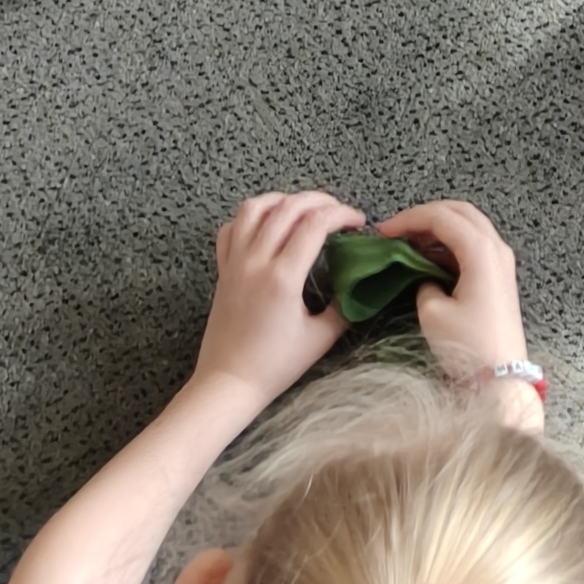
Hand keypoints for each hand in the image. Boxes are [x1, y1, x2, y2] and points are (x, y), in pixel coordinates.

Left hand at [192, 188, 374, 408]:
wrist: (228, 383)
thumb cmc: (273, 366)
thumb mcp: (319, 339)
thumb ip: (344, 307)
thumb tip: (361, 285)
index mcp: (282, 278)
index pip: (315, 224)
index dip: (341, 214)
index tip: (357, 222)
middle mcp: (256, 262)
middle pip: (287, 207)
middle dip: (319, 200)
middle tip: (338, 212)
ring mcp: (235, 263)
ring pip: (254, 207)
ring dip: (282, 200)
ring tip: (303, 209)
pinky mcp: (222, 270)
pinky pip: (231, 228)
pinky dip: (250, 217)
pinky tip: (266, 226)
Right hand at [375, 194, 534, 407]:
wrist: (501, 378)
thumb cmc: (468, 345)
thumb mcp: (433, 312)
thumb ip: (423, 282)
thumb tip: (424, 276)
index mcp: (481, 250)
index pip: (441, 216)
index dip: (408, 219)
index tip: (383, 232)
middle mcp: (496, 248)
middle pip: (459, 211)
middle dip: (425, 215)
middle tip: (397, 230)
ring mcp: (501, 262)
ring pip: (468, 226)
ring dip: (438, 228)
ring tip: (408, 243)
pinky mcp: (499, 278)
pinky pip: (473, 246)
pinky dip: (449, 245)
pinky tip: (428, 259)